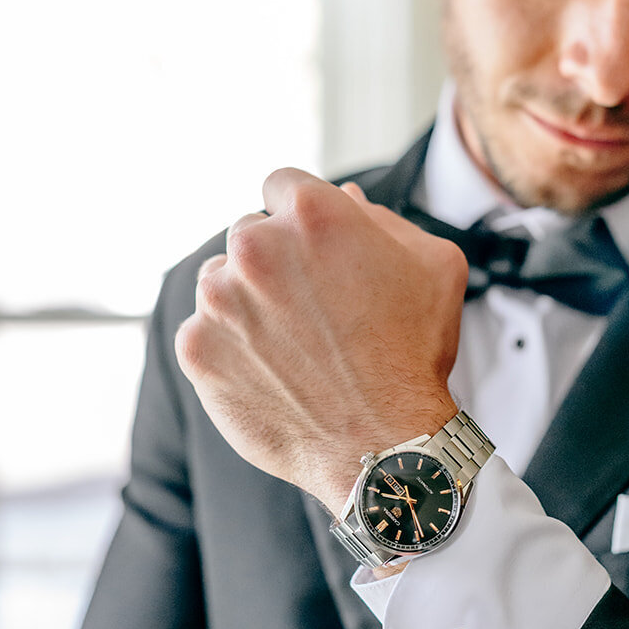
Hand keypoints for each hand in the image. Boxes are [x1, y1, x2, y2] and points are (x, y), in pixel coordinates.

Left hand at [174, 171, 467, 506]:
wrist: (384, 443)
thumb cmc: (414, 354)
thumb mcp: (432, 265)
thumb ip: (384, 219)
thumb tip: (344, 195)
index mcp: (312, 212)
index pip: (280, 185)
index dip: (298, 216)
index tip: (311, 249)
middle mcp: (257, 245)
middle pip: (249, 233)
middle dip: (273, 260)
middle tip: (308, 307)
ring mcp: (220, 298)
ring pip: (219, 281)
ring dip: (244, 302)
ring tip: (289, 344)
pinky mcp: (196, 348)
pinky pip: (201, 332)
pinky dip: (226, 348)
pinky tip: (268, 371)